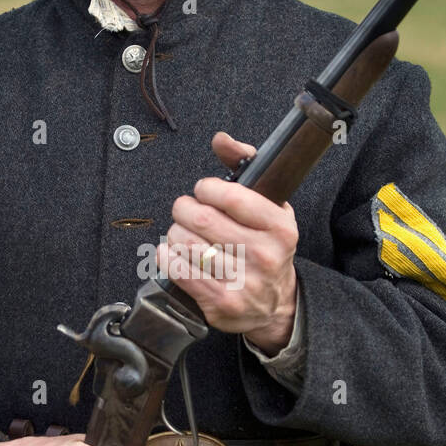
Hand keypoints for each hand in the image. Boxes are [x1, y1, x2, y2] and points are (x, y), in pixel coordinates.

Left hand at [156, 131, 298, 352]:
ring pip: (184, 243)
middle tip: (185, 210)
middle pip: (201, 218)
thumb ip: (246, 165)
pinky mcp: (219, 302)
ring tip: (183, 233)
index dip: (206, 188)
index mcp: (279, 227)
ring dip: (175, 233)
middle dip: (183, 209)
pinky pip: (176, 269)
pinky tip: (175, 253)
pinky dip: (167, 256)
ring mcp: (242, 282)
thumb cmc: (266, 248)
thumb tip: (221, 139)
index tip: (204, 191)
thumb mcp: (269, 207)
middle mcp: (263, 255)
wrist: (275, 305)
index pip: (230, 196)